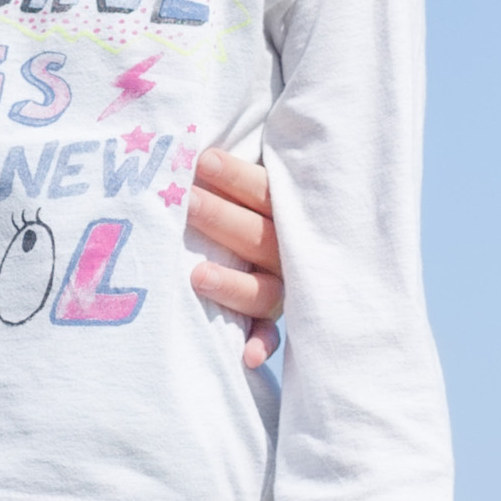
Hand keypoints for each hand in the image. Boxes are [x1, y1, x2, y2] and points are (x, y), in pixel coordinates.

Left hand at [187, 145, 286, 368]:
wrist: (314, 254)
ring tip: (197, 276)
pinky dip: (260, 344)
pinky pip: (269, 335)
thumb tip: (193, 144)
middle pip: (259, 238)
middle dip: (222, 219)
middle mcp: (292, 253)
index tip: (202, 160)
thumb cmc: (259, 207)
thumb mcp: (260, 185)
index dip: (236, 178)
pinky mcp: (274, 319)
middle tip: (186, 201)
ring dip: (233, 285)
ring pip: (263, 290)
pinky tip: (246, 356)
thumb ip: (237, 172)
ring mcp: (285, 288)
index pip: (266, 193)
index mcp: (291, 213)